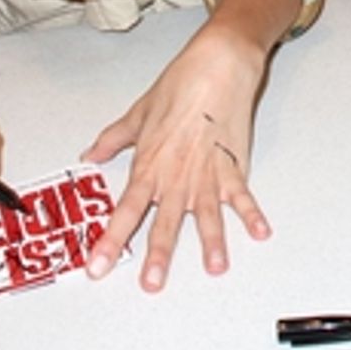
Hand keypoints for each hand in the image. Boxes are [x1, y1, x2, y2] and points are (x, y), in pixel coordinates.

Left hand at [80, 22, 269, 291]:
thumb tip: (90, 154)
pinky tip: (260, 233)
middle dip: (158, 255)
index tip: (97, 266)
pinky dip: (252, 214)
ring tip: (213, 268)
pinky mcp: (233, 166)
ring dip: (210, 243)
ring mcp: (207, 174)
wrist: (218, 66)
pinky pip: (242, 196)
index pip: (125, 211)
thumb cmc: (180, 84)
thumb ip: (113, 139)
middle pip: (165, 222)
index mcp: (149, 165)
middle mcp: (177, 175)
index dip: (110, 241)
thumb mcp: (139, 113)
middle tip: (152, 283)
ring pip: (206, 216)